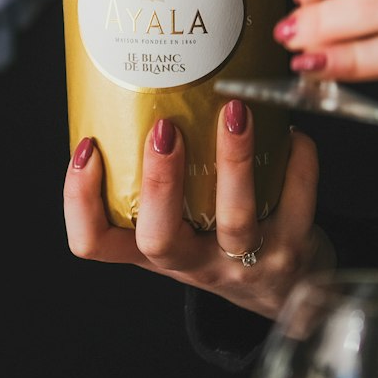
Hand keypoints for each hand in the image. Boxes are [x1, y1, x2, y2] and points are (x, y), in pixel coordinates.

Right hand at [63, 102, 329, 319]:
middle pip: (160, 240)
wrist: (286, 290)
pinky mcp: (291, 251)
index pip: (93, 243)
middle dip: (159, 181)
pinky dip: (297, 163)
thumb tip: (146, 87)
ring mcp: (242, 263)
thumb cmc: (218, 242)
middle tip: (162, 129)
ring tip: (234, 112)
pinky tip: (290, 131)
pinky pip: (296, 204)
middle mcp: (191, 264)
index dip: (80, 201)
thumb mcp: (177, 224)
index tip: (87, 149)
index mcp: (150, 252)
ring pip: (234, 221)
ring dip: (233, 162)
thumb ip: (157, 181)